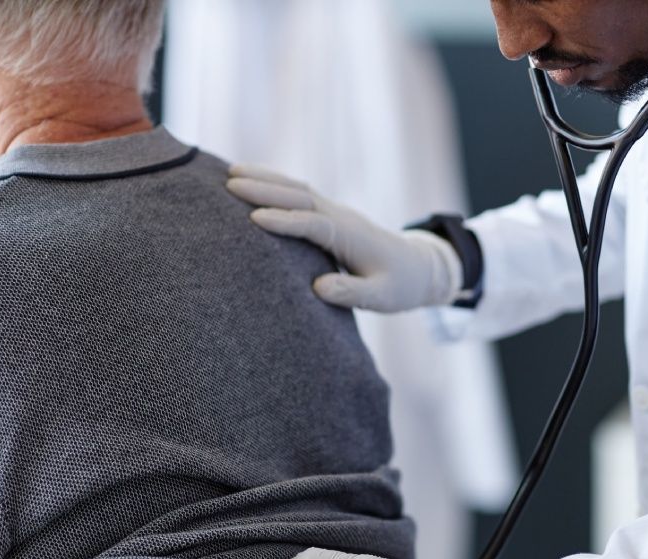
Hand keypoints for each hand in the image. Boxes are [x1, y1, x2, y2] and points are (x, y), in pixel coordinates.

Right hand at [227, 166, 463, 312]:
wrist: (418, 268)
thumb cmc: (398, 286)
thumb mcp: (380, 297)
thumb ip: (352, 293)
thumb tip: (319, 287)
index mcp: (350, 237)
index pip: (313, 225)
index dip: (285, 222)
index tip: (254, 219)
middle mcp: (341, 218)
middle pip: (300, 197)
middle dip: (265, 189)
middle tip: (229, 184)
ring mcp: (335, 213)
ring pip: (297, 189)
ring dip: (266, 179)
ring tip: (230, 172)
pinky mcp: (330, 214)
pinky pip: (299, 194)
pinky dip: (275, 184)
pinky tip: (252, 180)